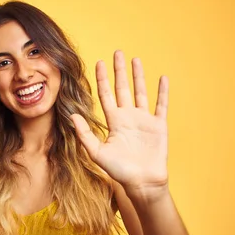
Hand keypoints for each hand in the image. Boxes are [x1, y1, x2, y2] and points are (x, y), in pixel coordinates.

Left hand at [71, 51, 168, 193]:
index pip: (106, 95)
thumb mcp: (97, 153)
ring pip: (141, 92)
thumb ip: (85, 134)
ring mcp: (144, 120)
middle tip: (117, 52)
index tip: (98, 63)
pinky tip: (162, 78)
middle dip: (119, 71)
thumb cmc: (118, 171)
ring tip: (135, 59)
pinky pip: (161, 105)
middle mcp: (128, 117)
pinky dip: (162, 92)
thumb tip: (72, 115)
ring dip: (139, 76)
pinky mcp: (159, 126)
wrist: (141, 182)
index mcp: (113, 122)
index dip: (102, 79)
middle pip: (123, 88)